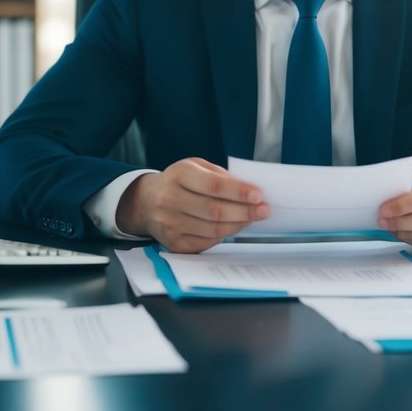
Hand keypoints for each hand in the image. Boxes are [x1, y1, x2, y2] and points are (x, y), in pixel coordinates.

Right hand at [116, 157, 269, 252]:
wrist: (147, 202)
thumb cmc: (179, 181)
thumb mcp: (196, 167)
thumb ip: (220, 176)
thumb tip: (249, 190)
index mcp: (178, 175)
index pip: (213, 186)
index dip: (238, 192)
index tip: (258, 195)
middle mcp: (170, 200)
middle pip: (215, 211)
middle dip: (245, 211)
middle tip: (264, 210)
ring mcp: (170, 224)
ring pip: (213, 229)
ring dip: (238, 225)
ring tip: (252, 218)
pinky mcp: (173, 243)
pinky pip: (206, 242)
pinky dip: (224, 235)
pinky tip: (234, 227)